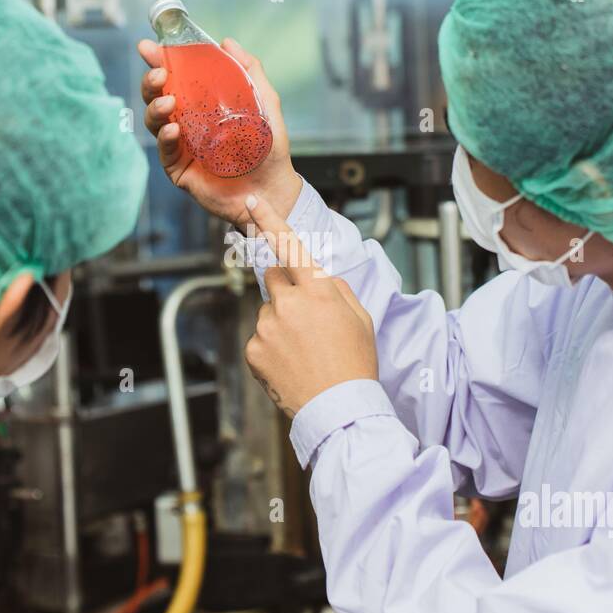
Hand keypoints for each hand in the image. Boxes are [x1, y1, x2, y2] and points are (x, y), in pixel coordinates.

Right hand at [138, 37, 302, 227]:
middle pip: (157, 97)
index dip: (159, 61)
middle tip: (160, 74)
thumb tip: (228, 43)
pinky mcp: (179, 169)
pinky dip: (165, 137)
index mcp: (201, 104)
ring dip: (155, 108)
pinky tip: (174, 129)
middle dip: (151, 83)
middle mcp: (187, 122)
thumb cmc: (268, 149)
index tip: (148, 47)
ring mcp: (181, 146)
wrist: (272, 187)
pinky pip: (165, 150)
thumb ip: (250, 71)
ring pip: (154, 122)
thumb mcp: (265, 102)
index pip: (175, 78)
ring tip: (168, 102)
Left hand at [242, 193, 377, 417]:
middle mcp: (288, 303)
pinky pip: (259, 338)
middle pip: (273, 276)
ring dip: (281, 323)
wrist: (338, 408)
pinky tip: (291, 364)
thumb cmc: (355, 362)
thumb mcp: (360, 318)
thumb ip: (336, 289)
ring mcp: (267, 327)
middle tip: (306, 318)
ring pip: (268, 311)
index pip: (288, 245)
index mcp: (318, 290)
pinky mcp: (254, 350)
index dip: (268, 220)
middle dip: (284, 286)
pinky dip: (271, 348)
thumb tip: (318, 278)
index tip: (251, 203)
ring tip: (304, 351)